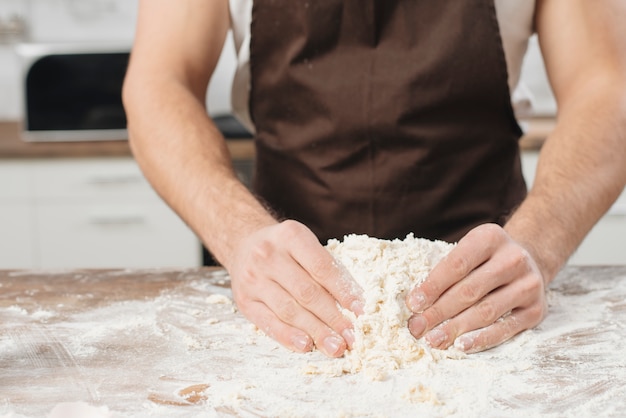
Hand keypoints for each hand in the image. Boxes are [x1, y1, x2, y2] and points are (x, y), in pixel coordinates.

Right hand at [227, 220, 363, 356]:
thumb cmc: (285, 249)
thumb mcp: (305, 245)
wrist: (243, 244)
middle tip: (352, 337)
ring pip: (289, 310)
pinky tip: (306, 345)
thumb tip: (354, 304)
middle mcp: (268, 255)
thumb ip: (327, 269)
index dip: (343, 291)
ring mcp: (253, 279)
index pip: (322, 268)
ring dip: (316, 331)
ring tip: (335, 347)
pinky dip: (289, 336)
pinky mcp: (244, 301)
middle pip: (307, 292)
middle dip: (333, 318)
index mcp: (291, 236)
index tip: (360, 311)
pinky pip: (268, 323)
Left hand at [405, 223, 547, 352]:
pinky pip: (506, 328)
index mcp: (490, 238)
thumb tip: (416, 303)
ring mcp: (529, 284)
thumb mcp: (468, 252)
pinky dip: (482, 339)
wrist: (529, 262)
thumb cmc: (484, 260)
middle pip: (469, 290)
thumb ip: (445, 270)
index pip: (456, 264)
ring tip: (434, 340)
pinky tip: (461, 345)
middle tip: (417, 328)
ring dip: (456, 328)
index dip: (433, 286)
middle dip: (439, 312)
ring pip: (486, 311)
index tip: (413, 304)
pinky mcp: (537, 309)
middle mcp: (513, 258)